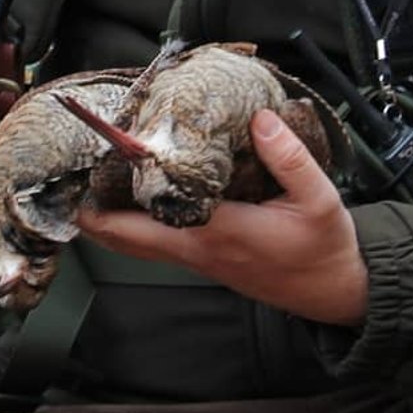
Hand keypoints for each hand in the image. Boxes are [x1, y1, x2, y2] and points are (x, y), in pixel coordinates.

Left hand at [76, 108, 368, 327]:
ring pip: (139, 244)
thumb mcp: (319, 198)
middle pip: (127, 239)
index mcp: (217, 232)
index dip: (110, 197)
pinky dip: (138, 223)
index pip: (148, 218)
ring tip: (96, 177)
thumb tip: (259, 119)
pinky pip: (158, 244)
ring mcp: (200, 260)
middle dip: (94, 212)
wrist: (339, 293)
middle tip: (73, 174)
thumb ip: (288, 157)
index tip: (89, 165)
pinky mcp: (207, 261)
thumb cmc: (325, 249)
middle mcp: (198, 251)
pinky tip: (139, 194)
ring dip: (113, 217)